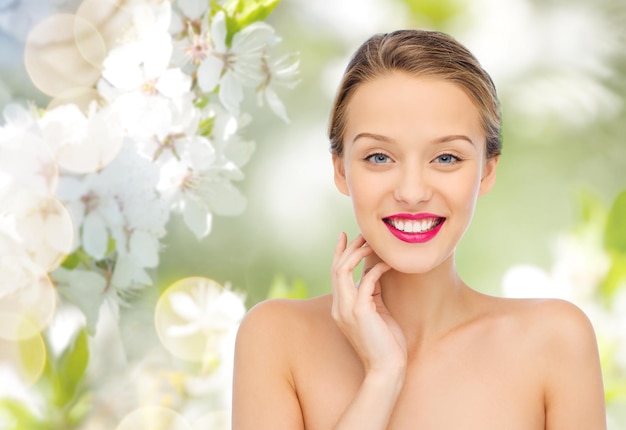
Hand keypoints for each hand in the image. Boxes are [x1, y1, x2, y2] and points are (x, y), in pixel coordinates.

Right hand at [331, 233, 406, 373]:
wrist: (387, 368)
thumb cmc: (386, 343)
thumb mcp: (376, 311)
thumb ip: (371, 292)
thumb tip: (374, 271)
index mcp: (340, 307)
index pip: (335, 274)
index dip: (338, 253)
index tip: (345, 236)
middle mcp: (339, 306)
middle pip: (336, 267)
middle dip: (349, 248)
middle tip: (364, 234)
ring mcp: (347, 309)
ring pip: (343, 270)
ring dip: (358, 253)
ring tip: (373, 244)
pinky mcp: (360, 311)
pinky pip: (366, 280)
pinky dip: (376, 268)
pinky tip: (389, 264)